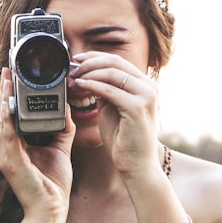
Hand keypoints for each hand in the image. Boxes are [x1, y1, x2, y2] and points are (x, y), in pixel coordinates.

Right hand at [0, 68, 73, 222]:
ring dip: (4, 99)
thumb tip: (66, 108)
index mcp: (16, 145)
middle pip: (3, 114)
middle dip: (5, 90)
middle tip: (7, 69)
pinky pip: (7, 134)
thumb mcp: (59, 149)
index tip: (15, 75)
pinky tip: (8, 103)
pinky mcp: (10, 162)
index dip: (12, 95)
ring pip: (2, 120)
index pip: (11, 115)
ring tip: (7, 79)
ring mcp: (5, 155)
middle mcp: (6, 148)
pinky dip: (7, 118)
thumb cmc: (53, 185)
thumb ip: (61, 128)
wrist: (51, 210)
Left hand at [69, 52, 160, 176]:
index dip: (95, 57)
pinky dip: (92, 86)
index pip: (118, 61)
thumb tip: (88, 75)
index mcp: (145, 85)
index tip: (76, 60)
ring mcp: (146, 96)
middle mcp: (149, 87)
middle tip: (71, 69)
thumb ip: (105, 91)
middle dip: (89, 63)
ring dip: (88, 73)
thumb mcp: (112, 108)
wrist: (136, 165)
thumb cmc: (123, 140)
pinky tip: (80, 87)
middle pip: (115, 62)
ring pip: (112, 73)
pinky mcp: (138, 108)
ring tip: (73, 79)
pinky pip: (110, 90)